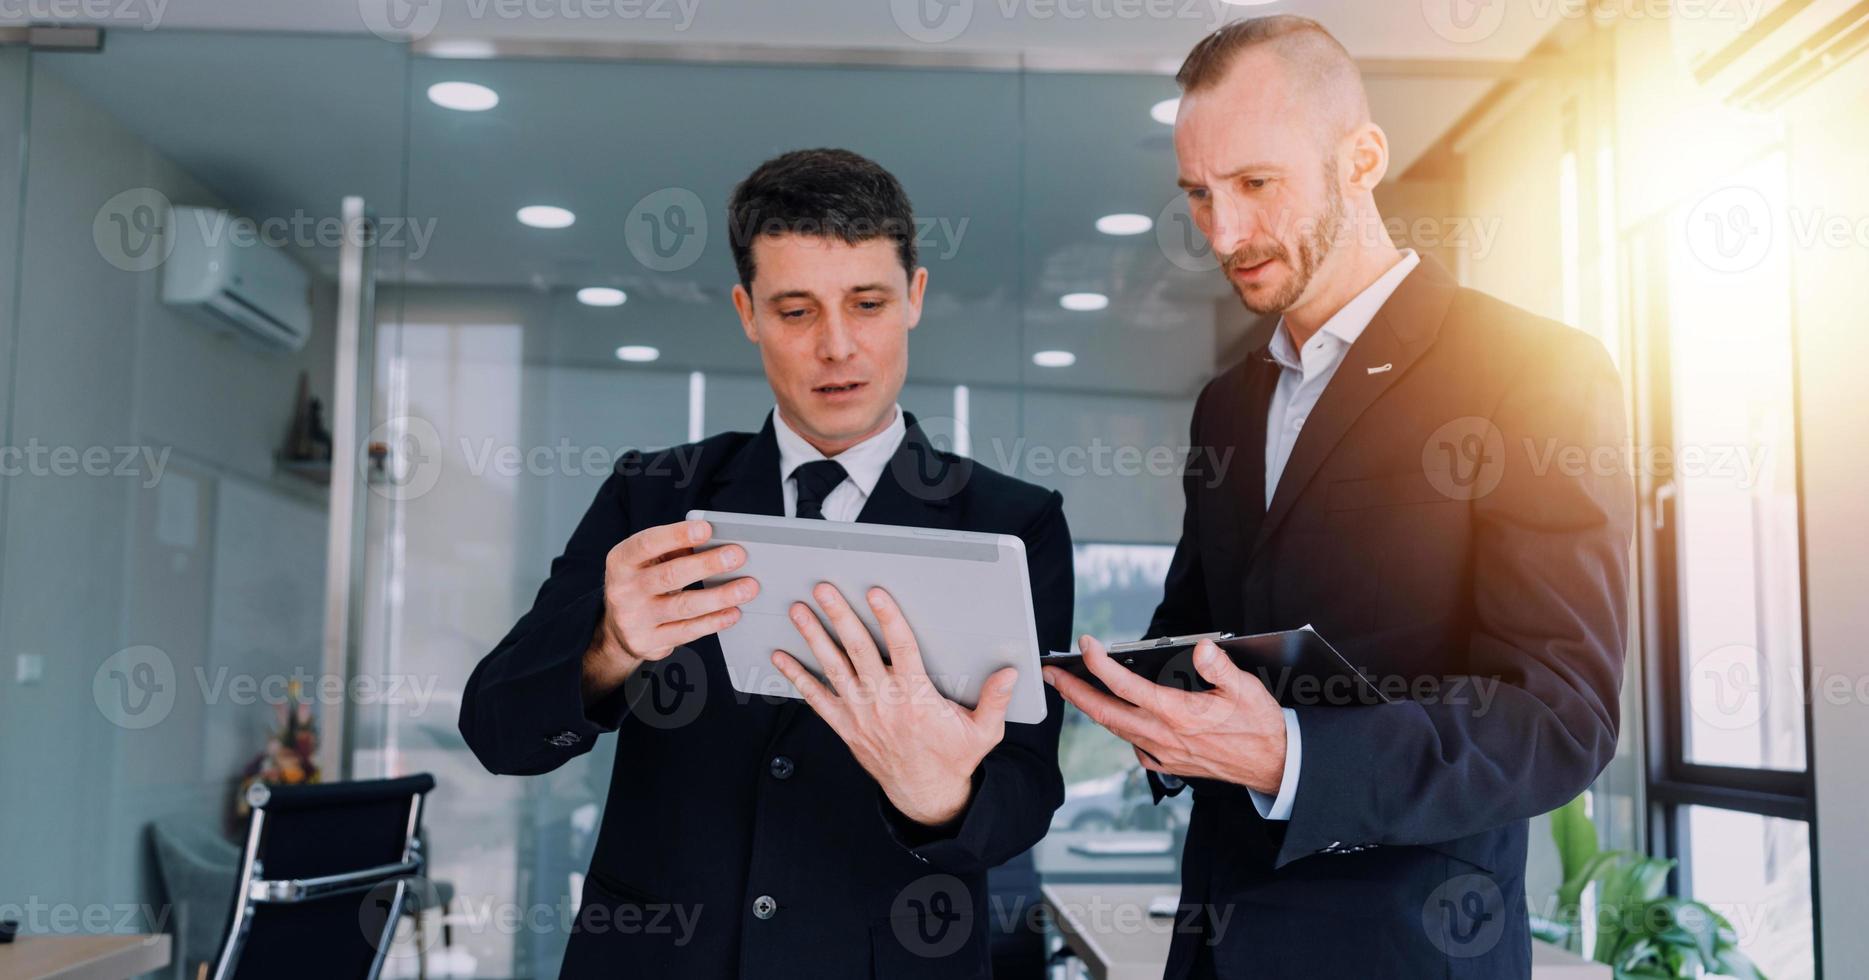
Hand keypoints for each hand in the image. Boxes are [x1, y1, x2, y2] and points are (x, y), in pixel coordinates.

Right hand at [582, 519, 758, 703]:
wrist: (617, 628)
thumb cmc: (642, 582)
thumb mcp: (647, 561)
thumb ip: (674, 549)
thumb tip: (716, 541)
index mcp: (621, 561)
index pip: (647, 544)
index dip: (676, 535)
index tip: (706, 529)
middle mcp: (623, 589)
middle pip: (670, 575)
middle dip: (707, 564)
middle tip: (737, 555)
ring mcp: (634, 619)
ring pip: (683, 606)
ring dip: (720, 596)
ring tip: (747, 587)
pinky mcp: (648, 642)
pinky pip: (687, 631)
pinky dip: (713, 621)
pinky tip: (733, 612)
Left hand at [772, 584, 1014, 827]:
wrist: (926, 794)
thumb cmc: (953, 758)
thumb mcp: (983, 731)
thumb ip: (995, 699)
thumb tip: (1010, 672)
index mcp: (916, 697)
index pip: (901, 649)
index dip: (888, 619)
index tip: (876, 593)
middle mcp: (884, 702)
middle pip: (859, 650)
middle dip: (840, 616)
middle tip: (824, 589)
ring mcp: (861, 714)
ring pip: (833, 668)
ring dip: (814, 637)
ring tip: (798, 611)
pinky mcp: (846, 726)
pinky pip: (816, 699)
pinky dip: (797, 677)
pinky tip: (780, 658)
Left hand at [1042, 636, 1286, 794]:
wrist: (1275, 765)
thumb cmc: (1260, 725)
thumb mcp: (1245, 688)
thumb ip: (1218, 667)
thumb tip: (1201, 648)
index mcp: (1178, 714)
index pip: (1127, 686)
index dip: (1101, 664)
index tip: (1086, 645)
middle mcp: (1164, 735)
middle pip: (1105, 713)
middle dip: (1073, 691)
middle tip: (1050, 674)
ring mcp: (1163, 753)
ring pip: (1116, 729)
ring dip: (1091, 709)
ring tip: (1072, 690)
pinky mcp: (1169, 764)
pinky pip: (1134, 746)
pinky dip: (1119, 729)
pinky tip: (1119, 717)